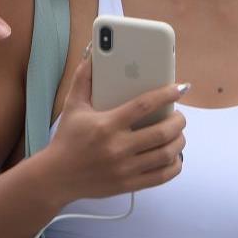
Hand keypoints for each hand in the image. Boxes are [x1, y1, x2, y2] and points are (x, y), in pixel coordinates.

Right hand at [32, 50, 186, 209]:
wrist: (56, 177)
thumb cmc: (67, 139)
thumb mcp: (73, 106)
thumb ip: (83, 78)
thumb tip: (92, 53)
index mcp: (106, 124)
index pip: (144, 105)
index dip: (166, 95)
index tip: (180, 89)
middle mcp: (117, 147)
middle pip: (162, 132)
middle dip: (179, 121)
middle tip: (180, 115)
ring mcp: (125, 168)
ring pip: (166, 154)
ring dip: (179, 142)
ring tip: (178, 134)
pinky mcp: (128, 184)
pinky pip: (161, 176)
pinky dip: (174, 165)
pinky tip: (174, 156)